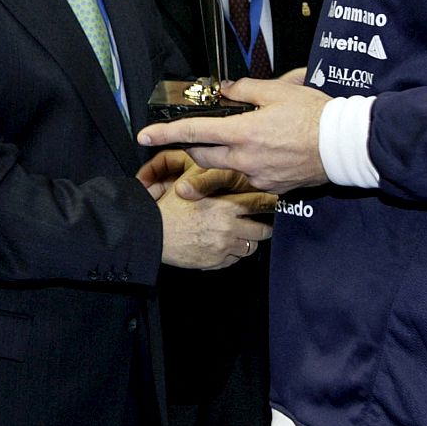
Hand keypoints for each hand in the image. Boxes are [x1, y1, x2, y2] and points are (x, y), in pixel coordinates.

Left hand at [137, 76, 330, 193]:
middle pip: (204, 155)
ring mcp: (259, 177)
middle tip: (201, 132)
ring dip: (224, 154)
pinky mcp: (273, 188)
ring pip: (227, 167)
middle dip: (195, 144)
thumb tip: (226, 90)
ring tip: (244, 138)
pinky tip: (268, 151)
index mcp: (243, 133)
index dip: (165, 133)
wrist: (345, 146)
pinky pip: (250, 177)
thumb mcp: (279, 91)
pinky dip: (249, 164)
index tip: (144, 136)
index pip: (194, 132)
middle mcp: (246, 159)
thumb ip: (246, 89)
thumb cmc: (315, 116)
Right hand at [157, 185, 274, 269]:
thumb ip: (207, 174)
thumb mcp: (188, 183)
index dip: (269, 202)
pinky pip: (235, 259)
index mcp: (225, 206)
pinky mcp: (217, 261)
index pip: (260, 203)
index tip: (273, 202)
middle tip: (261, 222)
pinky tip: (223, 245)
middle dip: (263, 226)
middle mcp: (229, 228)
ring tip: (239, 235)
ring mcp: (224, 247)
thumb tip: (220, 163)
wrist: (153, 235)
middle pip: (263, 230)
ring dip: (248, 241)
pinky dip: (232, 253)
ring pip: (251, 247)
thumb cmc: (168, 210)